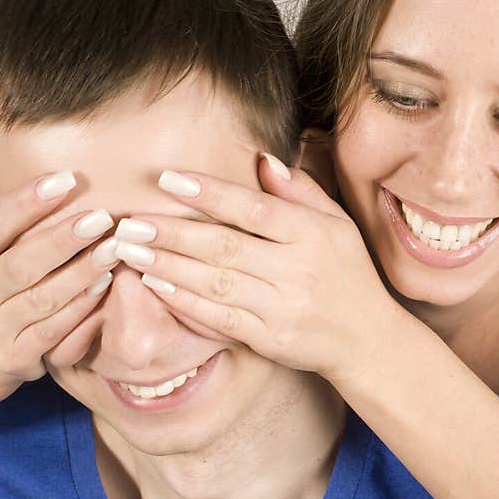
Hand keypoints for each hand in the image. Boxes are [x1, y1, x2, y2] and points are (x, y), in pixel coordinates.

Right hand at [0, 144, 119, 383]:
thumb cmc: (0, 278)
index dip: (26, 202)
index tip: (66, 179)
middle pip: (21, 264)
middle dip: (62, 240)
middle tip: (102, 217)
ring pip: (42, 300)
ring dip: (81, 274)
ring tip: (114, 251)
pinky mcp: (17, 357)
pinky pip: (55, 334)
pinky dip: (82, 311)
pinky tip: (107, 288)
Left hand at [115, 154, 397, 385]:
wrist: (368, 339)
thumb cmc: (347, 274)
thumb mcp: (337, 224)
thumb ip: (300, 191)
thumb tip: (261, 159)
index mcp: (314, 233)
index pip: (254, 208)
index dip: (210, 192)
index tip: (168, 180)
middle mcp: (298, 268)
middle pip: (226, 245)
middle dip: (173, 232)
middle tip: (130, 222)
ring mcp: (283, 306)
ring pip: (216, 282)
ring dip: (168, 265)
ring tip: (130, 250)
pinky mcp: (271, 339)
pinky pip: (220, 319)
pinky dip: (185, 301)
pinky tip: (156, 285)